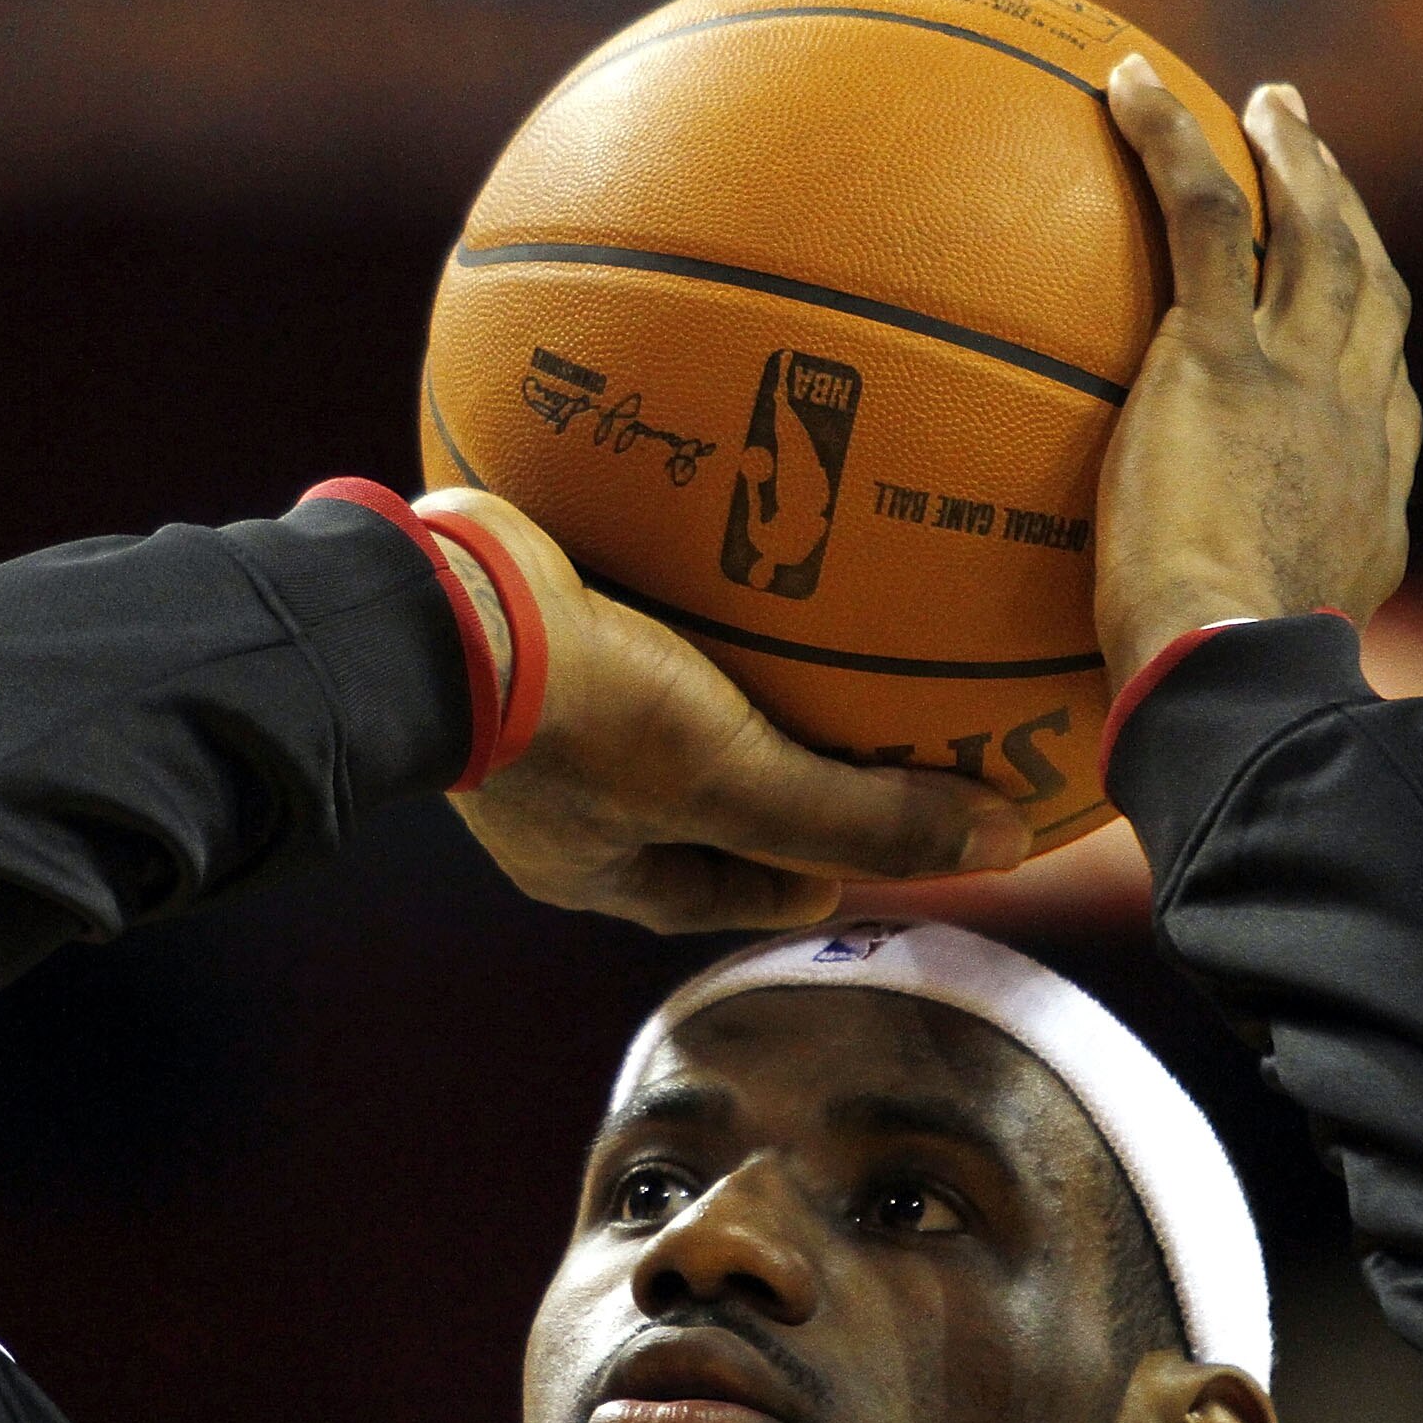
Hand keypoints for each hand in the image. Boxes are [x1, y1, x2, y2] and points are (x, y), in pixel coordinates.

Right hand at [420, 488, 1029, 932]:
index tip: (865, 859)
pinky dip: (676, 585)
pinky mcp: (517, 614)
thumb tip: (1001, 850)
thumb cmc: (570, 713)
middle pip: (685, 797)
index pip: (722, 890)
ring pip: (651, 701)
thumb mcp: (728, 776)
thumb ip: (856, 817)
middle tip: (843, 749)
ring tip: (793, 641)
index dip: (804, 878)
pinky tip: (727, 532)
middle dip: (762, 775)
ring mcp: (527, 705)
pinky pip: (620, 605)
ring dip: (719, 678)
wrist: (422, 603)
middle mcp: (555, 795)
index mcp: (589, 865)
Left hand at [1094, 58, 1419, 687]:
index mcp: (1367, 494)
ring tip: (1266, 107)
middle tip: (1318, 164)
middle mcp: (1352, 418)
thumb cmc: (1232, 701)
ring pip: (1314, 235)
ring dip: (1295, 161)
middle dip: (1352, 218)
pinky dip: (1174, 143)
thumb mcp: (1265, 676)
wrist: (1235, 674)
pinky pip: (1206, 218)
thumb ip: (1240, 647)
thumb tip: (1190, 688)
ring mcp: (1296, 377)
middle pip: (1368, 290)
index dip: (1370, 345)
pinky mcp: (1220, 356)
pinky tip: (1128, 86)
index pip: (1381, 394)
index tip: (1350, 320)